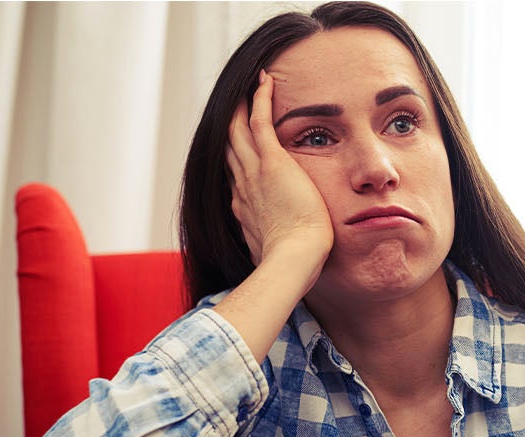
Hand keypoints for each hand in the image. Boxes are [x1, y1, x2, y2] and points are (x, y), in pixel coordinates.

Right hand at [225, 70, 332, 270]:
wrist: (293, 262)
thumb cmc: (292, 267)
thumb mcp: (276, 257)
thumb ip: (276, 251)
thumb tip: (282, 261)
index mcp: (245, 209)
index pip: (236, 177)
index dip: (236, 160)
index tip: (239, 150)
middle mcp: (243, 187)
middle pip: (231, 149)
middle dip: (232, 128)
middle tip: (234, 108)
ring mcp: (254, 173)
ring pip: (239, 131)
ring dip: (242, 107)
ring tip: (247, 88)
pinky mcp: (272, 163)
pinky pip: (260, 121)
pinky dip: (260, 99)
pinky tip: (265, 80)